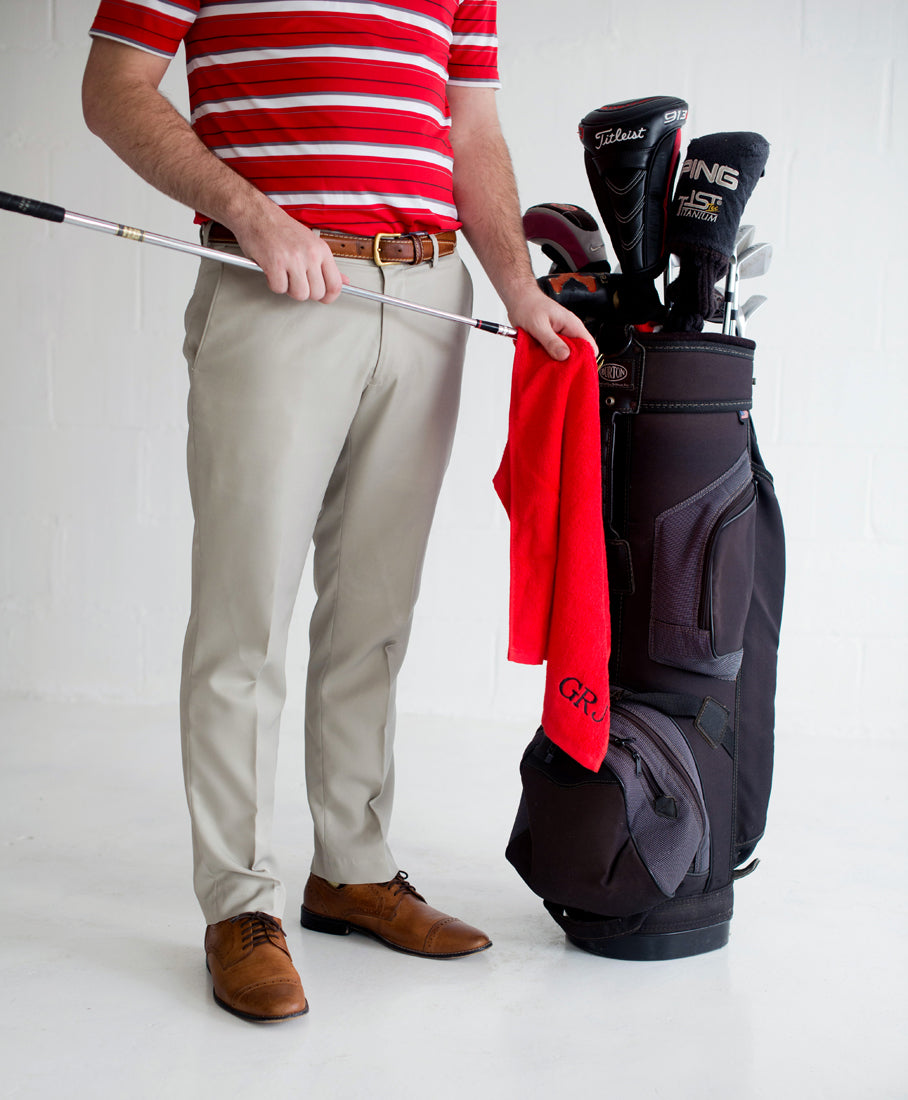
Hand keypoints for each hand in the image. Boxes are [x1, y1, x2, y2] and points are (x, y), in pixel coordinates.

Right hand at [230, 203, 346, 303]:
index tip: (323, 298)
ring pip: (299, 294)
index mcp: (321, 250)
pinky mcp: (274, 263)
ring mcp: (293, 259)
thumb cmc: (281, 227)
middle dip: (305, 292)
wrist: (256, 213)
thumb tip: (343, 281)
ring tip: (283, 274)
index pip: (335, 284)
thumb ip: (325, 265)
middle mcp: (310, 254)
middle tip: (295, 280)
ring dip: (289, 289)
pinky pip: (279, 288)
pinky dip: (273, 283)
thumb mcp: (310, 242)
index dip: (329, 297)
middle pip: (316, 293)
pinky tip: (272, 270)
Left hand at [505, 285, 597, 361]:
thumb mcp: (538, 325)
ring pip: (564, 358)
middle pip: (577, 355)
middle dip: (567, 364)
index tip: (574, 370)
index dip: (585, 360)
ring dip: (553, 362)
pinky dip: (545, 359)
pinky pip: (553, 356)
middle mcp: (569, 333)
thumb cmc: (529, 306)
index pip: (590, 347)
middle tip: (553, 368)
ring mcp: (560, 338)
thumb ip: (551, 341)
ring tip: (542, 360)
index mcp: (572, 325)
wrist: (518, 299)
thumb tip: (564, 356)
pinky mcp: (551, 343)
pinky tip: (536, 356)